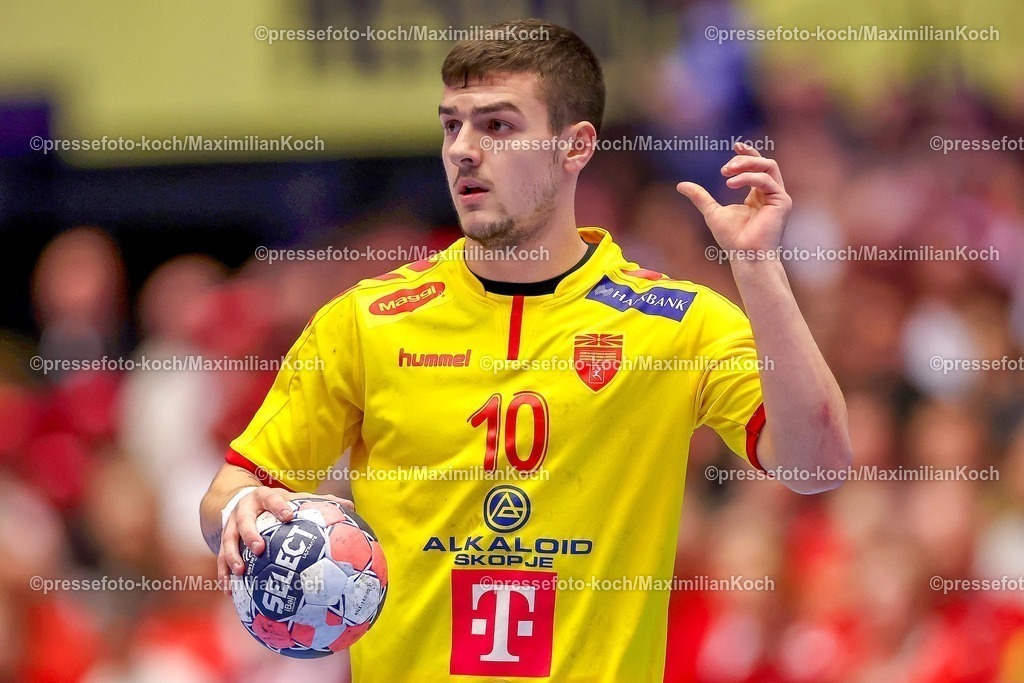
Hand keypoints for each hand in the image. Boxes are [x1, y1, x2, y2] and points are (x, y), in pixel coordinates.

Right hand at [218, 487, 354, 589]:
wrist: (242, 500)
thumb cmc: (277, 504)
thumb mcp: (294, 499)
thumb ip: (319, 502)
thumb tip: (350, 506)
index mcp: (264, 498)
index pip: (272, 499)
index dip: (279, 506)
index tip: (287, 516)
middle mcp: (245, 510)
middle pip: (244, 520)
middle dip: (250, 533)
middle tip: (259, 548)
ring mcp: (230, 526)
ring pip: (227, 540)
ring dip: (232, 556)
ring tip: (240, 572)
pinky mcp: (222, 542)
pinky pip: (220, 559)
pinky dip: (224, 573)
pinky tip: (230, 590)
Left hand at [676, 142, 791, 253]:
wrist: (745, 255)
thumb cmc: (731, 238)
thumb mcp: (711, 211)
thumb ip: (700, 196)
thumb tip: (680, 185)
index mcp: (757, 195)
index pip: (757, 167)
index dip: (748, 153)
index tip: (735, 145)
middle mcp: (770, 194)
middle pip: (764, 163)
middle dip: (745, 159)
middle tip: (725, 168)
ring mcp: (778, 197)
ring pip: (769, 166)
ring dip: (747, 164)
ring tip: (727, 172)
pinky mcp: (783, 201)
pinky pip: (767, 179)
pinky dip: (749, 177)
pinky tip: (732, 183)